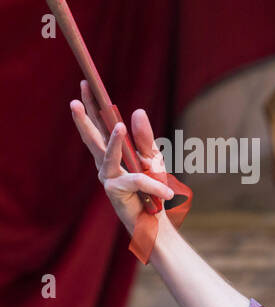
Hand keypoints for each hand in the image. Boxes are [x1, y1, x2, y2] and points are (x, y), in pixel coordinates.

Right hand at [70, 79, 172, 235]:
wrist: (156, 222)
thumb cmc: (153, 190)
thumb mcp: (152, 159)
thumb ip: (144, 137)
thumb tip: (136, 111)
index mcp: (111, 154)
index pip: (99, 126)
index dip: (91, 106)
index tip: (87, 84)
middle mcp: (105, 165)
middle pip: (92, 137)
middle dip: (84, 117)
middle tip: (75, 98)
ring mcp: (108, 179)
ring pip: (108, 155)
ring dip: (114, 140)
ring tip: (118, 124)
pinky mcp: (116, 193)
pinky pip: (136, 181)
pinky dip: (153, 185)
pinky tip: (167, 192)